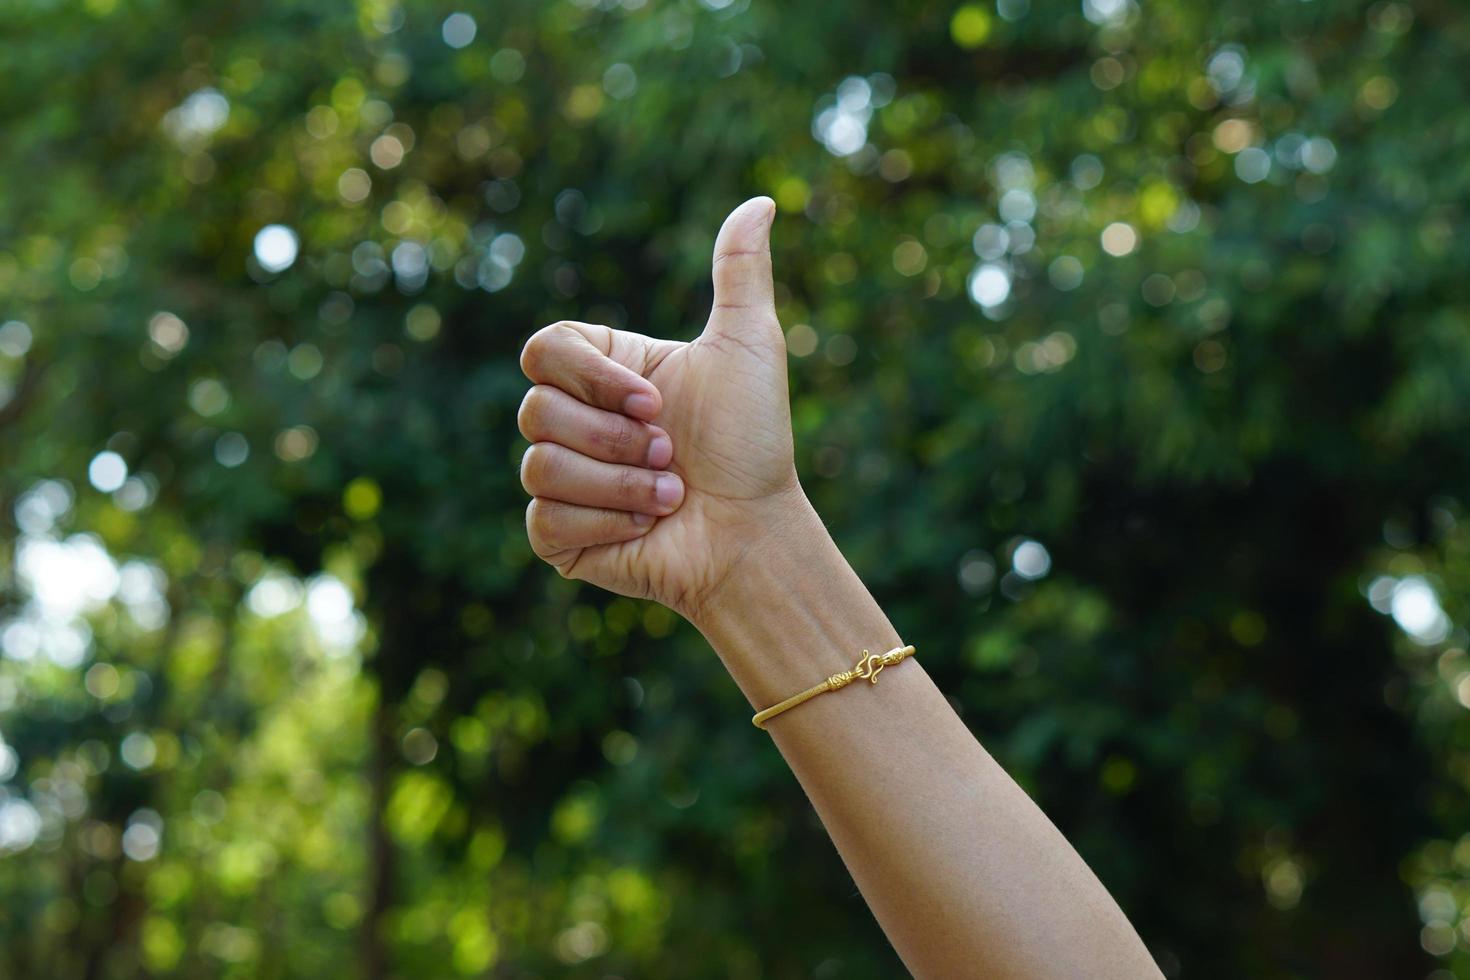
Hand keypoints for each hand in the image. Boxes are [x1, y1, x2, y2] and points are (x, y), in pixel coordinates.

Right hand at [517, 197, 812, 620]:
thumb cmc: (754, 443)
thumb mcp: (749, 347)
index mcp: (605, 372)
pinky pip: (544, 519)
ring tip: (671, 497)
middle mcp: (576, 421)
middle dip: (616, 439)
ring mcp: (562, 480)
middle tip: (672, 456)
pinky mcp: (559, 535)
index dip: (592, 378)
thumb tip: (760, 202)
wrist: (755, 533)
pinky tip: (646, 529)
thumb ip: (739, 272)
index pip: (544, 350)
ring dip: (620, 485)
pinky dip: (605, 523)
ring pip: (539, 466)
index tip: (654, 401)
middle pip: (535, 410)